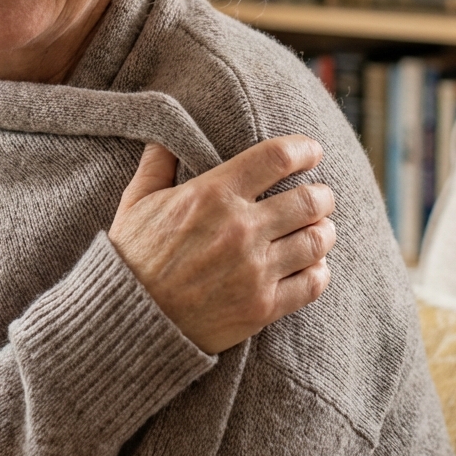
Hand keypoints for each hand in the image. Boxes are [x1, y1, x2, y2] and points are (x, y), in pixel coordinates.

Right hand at [108, 136, 334, 355]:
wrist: (132, 319)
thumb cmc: (132, 255)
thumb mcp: (137, 201)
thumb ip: (157, 163)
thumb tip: (167, 135)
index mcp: (211, 194)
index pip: (275, 158)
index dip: (302, 149)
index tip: (311, 151)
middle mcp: (239, 229)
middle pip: (308, 200)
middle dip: (321, 193)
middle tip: (320, 194)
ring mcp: (254, 270)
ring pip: (317, 241)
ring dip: (324, 230)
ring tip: (320, 228)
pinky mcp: (262, 307)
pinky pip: (312, 283)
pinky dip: (320, 270)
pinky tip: (313, 265)